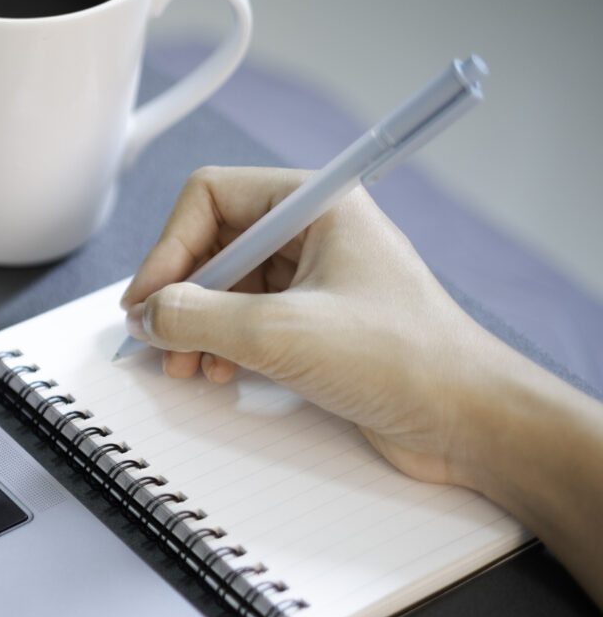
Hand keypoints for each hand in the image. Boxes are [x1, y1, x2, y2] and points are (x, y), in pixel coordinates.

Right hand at [120, 165, 509, 487]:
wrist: (469, 419)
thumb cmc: (405, 360)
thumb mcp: (281, 334)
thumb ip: (198, 317)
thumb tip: (146, 314)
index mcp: (316, 204)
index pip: (210, 197)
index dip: (169, 248)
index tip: (147, 300)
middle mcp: (315, 232)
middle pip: (213, 243)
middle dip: (179, 295)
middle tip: (158, 339)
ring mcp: (316, 279)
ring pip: (226, 287)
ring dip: (196, 327)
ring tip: (187, 366)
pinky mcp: (317, 324)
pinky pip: (247, 321)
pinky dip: (221, 346)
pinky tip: (220, 373)